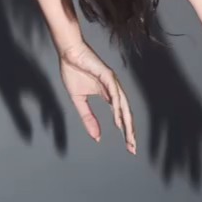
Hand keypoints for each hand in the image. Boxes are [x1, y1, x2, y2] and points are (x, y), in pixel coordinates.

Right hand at [56, 37, 136, 153]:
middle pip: (126, 114)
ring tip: (129, 137)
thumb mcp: (79, 100)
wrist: (68, 53)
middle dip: (130, 132)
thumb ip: (88, 118)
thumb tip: (96, 137)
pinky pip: (114, 94)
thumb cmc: (73, 71)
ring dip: (127, 123)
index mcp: (109, 95)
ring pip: (123, 106)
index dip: (125, 131)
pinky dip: (118, 108)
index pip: (121, 116)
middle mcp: (114, 90)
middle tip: (133, 148)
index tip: (128, 146)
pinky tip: (119, 120)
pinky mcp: (108, 76)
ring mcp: (112, 82)